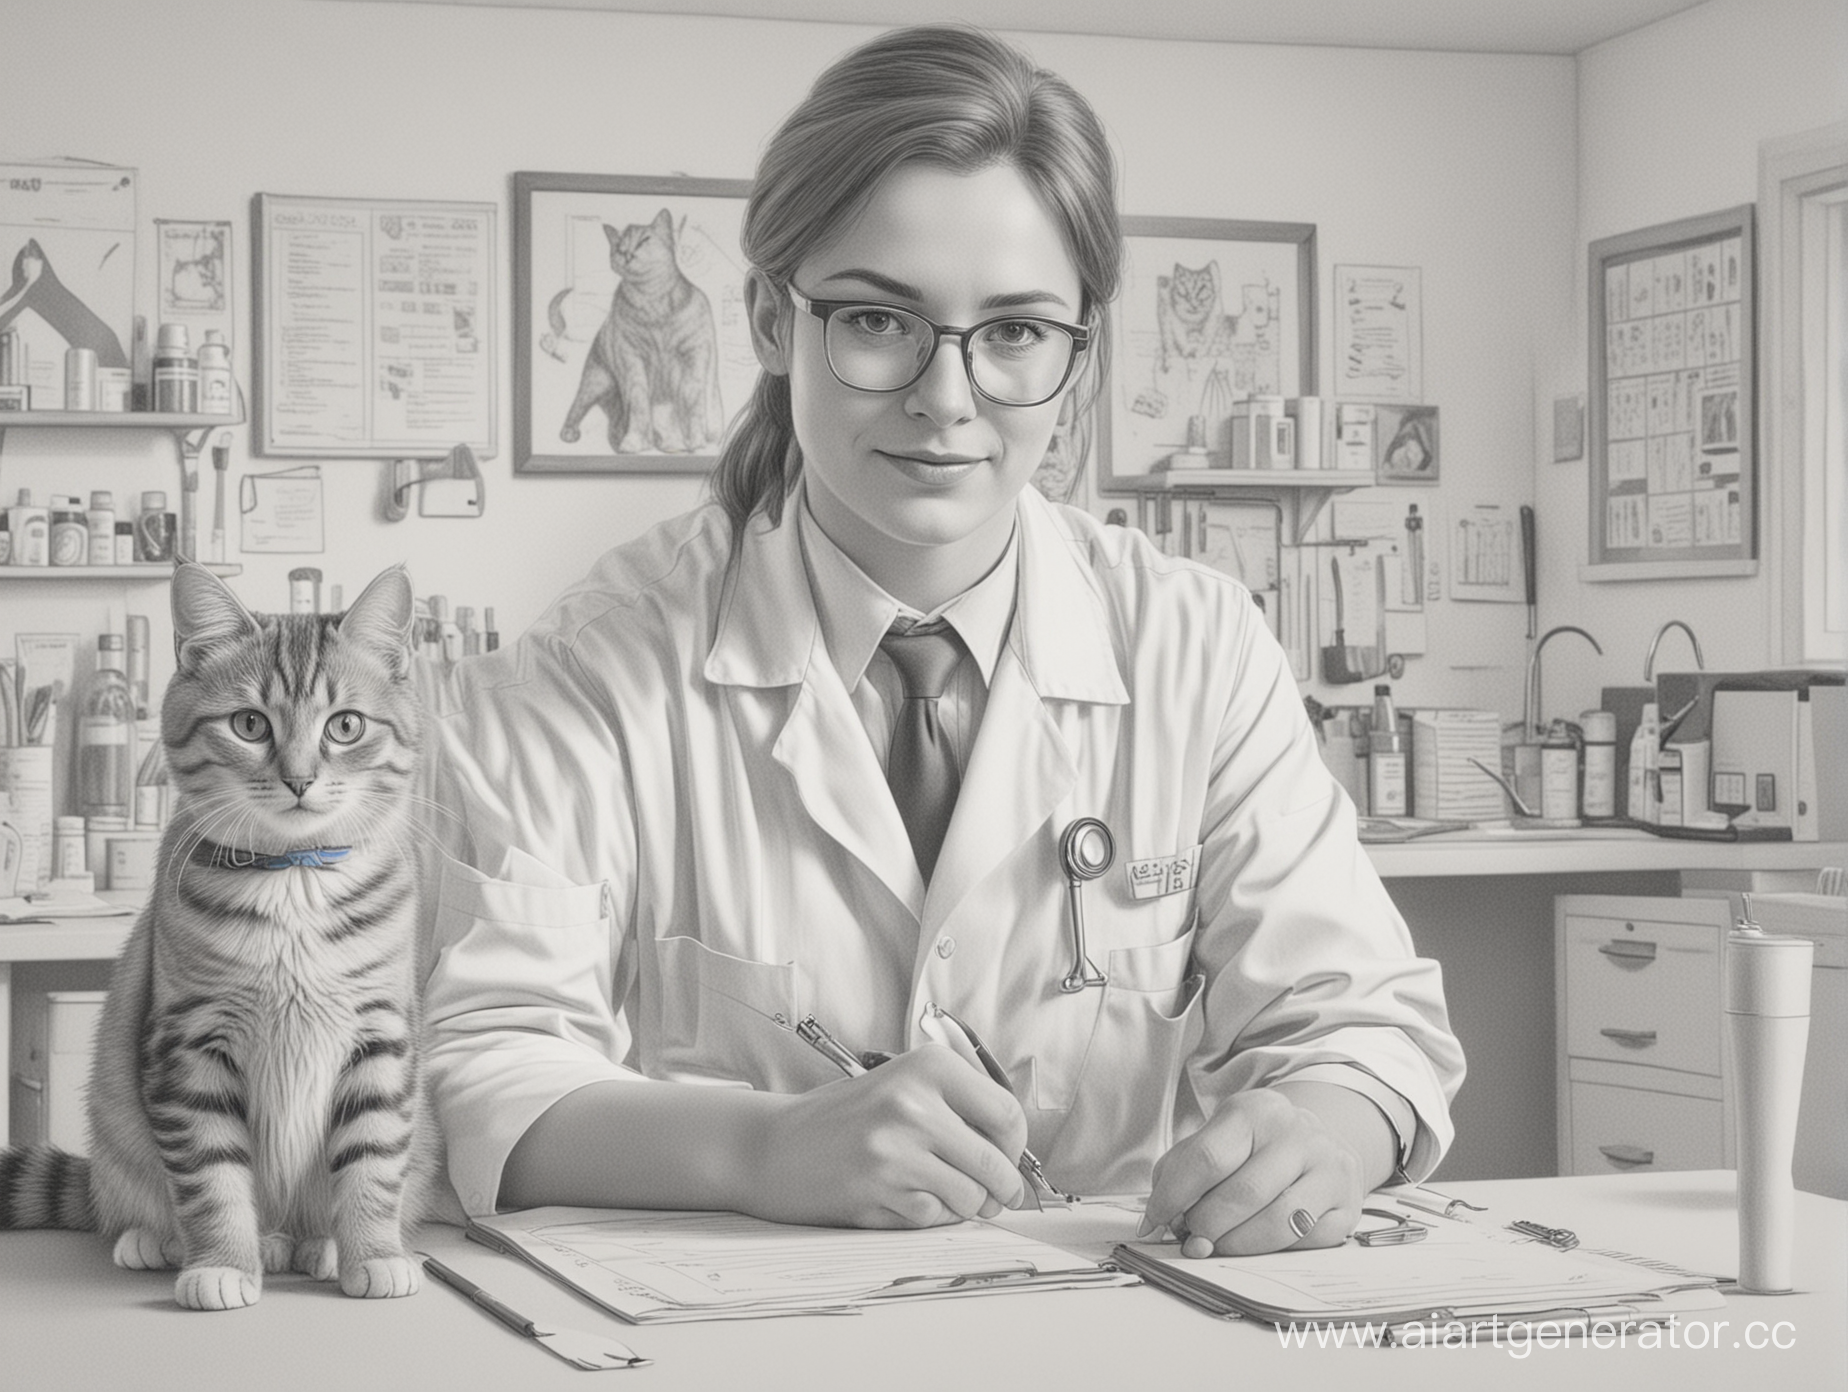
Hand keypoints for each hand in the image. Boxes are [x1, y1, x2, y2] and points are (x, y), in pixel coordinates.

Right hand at [752, 1045, 1027, 1229]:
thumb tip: (1014, 1153)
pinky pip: (934, 1216)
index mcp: (929, 1066)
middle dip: (1003, 1188)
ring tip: (944, 1194)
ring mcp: (895, 1148)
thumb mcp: (903, 1085)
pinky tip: (906, 1198)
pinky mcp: (878, 1188)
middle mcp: (914, 1102)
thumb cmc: (845, 1118)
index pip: (1007, 1113)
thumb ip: (958, 1107)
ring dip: (966, 1205)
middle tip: (997, 1195)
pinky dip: (930, 1216)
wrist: (773, 1145)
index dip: (1014, 1146)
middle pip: (995, 1162)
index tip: (1006, 1158)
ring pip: (971, 1196)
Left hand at [1141, 1084, 1384, 1256]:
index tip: (1155, 1221)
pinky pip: (1307, 1243)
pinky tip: (1258, 1242)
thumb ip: (1180, 1171)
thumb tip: (1155, 1221)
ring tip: (1219, 1244)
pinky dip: (1273, 1252)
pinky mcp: (1349, 1206)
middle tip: (1192, 1238)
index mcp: (1255, 1111)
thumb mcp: (1217, 1137)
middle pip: (1241, 1195)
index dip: (1174, 1197)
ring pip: (1277, 1223)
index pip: (1207, 1158)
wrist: (1319, 1140)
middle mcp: (1298, 1134)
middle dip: (1206, 1226)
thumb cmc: (1254, 1145)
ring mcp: (1330, 1169)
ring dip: (1236, 1245)